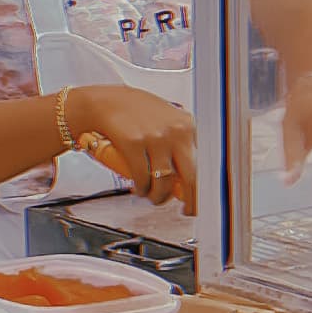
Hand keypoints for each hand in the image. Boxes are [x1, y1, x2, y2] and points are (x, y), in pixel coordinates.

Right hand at [65, 82, 197, 213]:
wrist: (106, 102)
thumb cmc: (136, 112)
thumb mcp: (168, 120)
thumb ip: (181, 142)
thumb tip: (192, 174)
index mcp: (188, 125)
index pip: (205, 164)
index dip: (203, 187)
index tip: (200, 199)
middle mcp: (175, 130)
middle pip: (191, 177)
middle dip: (190, 201)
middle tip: (187, 210)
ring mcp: (155, 137)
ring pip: (163, 183)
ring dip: (158, 196)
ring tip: (153, 196)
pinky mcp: (134, 144)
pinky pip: (142, 179)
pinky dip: (141, 189)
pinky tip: (139, 188)